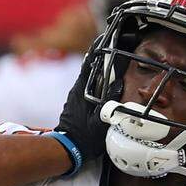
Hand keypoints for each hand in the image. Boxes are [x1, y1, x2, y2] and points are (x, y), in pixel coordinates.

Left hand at [53, 35, 107, 167]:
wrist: (67, 148)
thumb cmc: (84, 138)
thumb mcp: (100, 122)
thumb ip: (110, 104)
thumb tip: (118, 85)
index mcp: (82, 91)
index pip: (91, 65)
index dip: (99, 50)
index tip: (106, 38)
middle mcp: (77, 90)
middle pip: (91, 67)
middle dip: (103, 55)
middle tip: (116, 44)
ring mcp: (76, 95)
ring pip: (89, 76)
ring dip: (101, 68)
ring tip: (115, 59)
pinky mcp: (76, 102)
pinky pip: (89, 85)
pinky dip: (98, 79)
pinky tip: (108, 81)